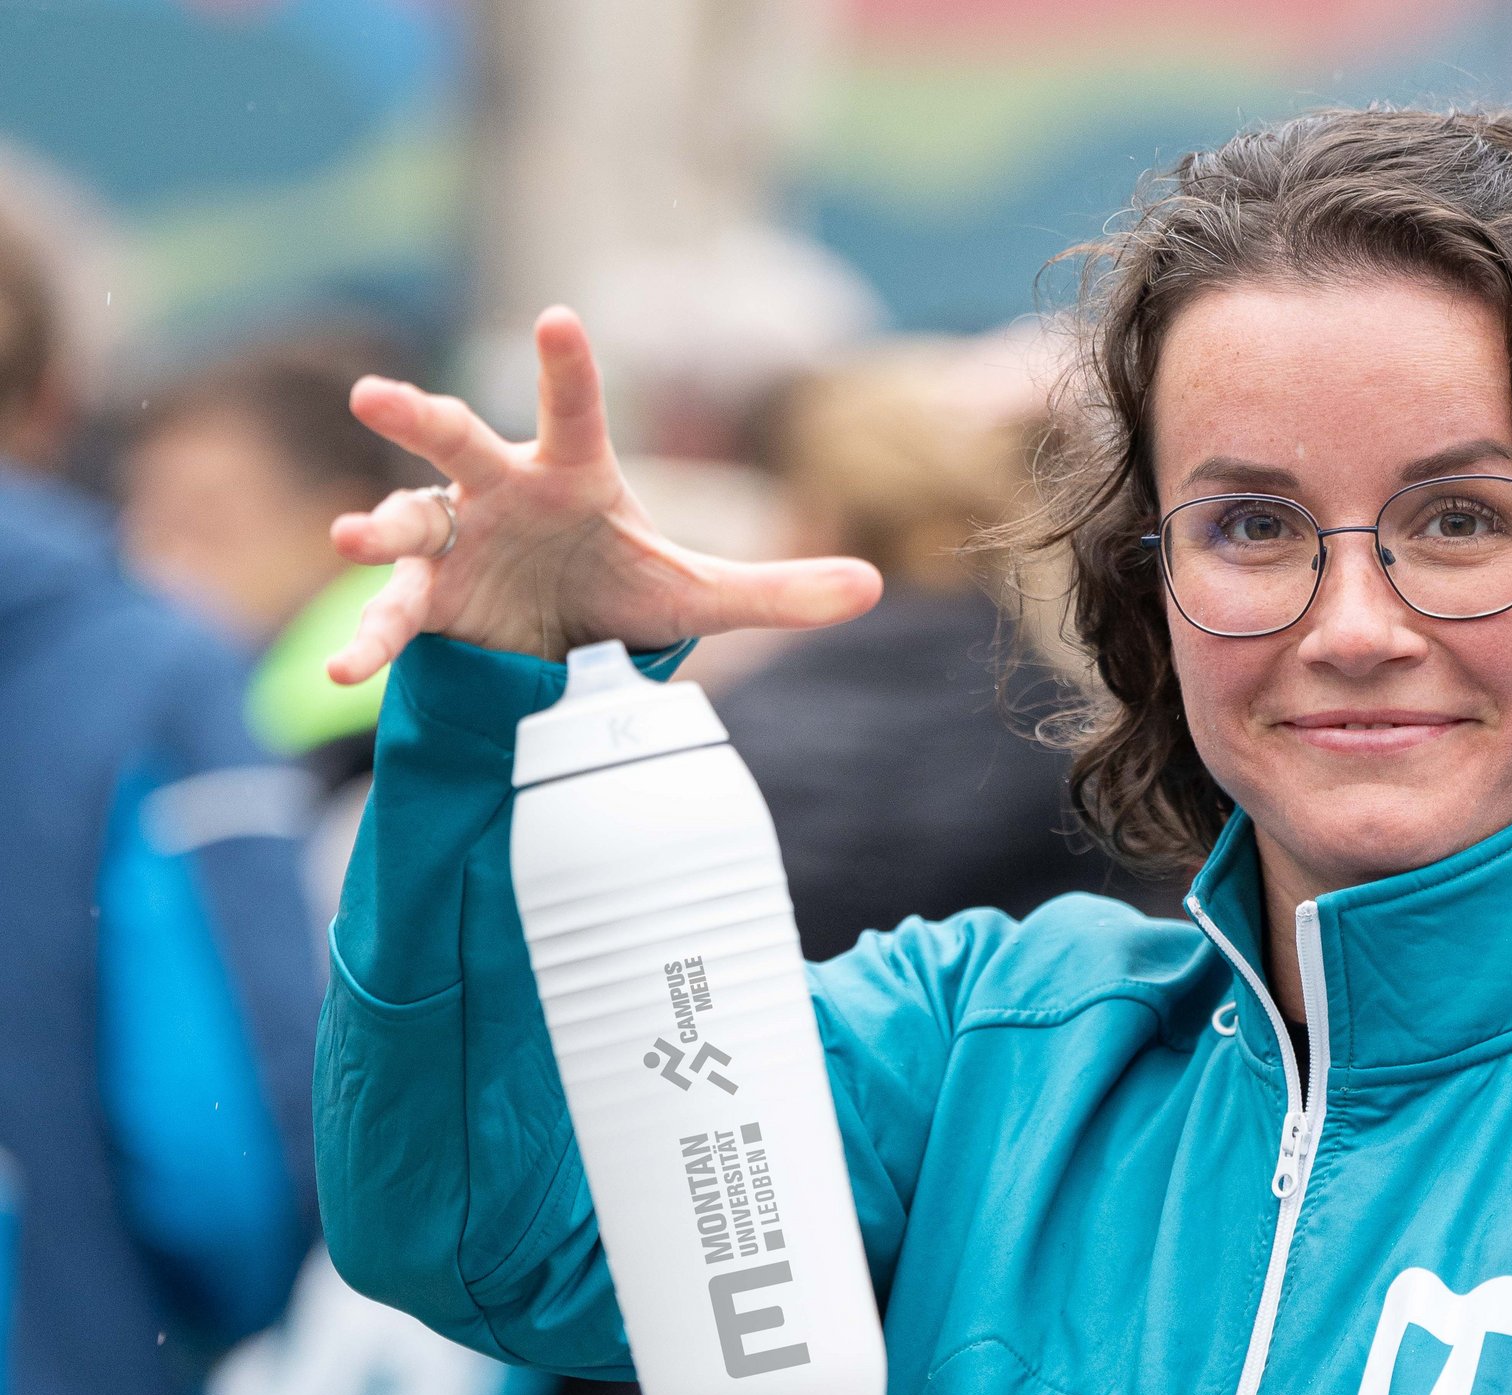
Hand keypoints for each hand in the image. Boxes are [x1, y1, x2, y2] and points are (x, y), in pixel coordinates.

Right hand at [327, 306, 882, 683]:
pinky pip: (395, 616)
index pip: (574, 411)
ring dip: (376, 529)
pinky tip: (348, 671)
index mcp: (571, 473)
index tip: (556, 317)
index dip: (567, 368)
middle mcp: (502, 491)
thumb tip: (876, 585)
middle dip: (420, 417)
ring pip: (406, 519)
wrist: (562, 638)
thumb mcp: (699, 594)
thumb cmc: (620, 587)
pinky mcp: (430, 599)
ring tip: (347, 541)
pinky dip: (369, 639)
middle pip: (458, 441)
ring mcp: (455, 541)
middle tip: (377, 396)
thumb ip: (780, 590)